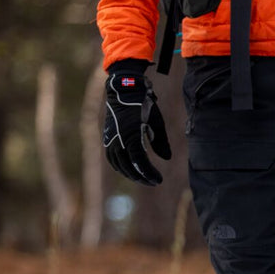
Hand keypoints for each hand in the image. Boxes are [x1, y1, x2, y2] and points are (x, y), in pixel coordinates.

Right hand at [102, 60, 171, 185]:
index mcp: (132, 137)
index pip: (140, 163)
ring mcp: (111, 140)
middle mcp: (119, 141)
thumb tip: (167, 158)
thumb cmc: (143, 106)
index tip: (158, 180)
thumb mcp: (157, 123)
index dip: (149, 174)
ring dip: (130, 174)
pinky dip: (120, 167)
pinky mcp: (107, 138)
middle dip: (141, 177)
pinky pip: (112, 158)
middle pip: (128, 167)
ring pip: (118, 165)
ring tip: (141, 178)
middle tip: (152, 182)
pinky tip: (128, 170)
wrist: (124, 92)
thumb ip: (161, 142)